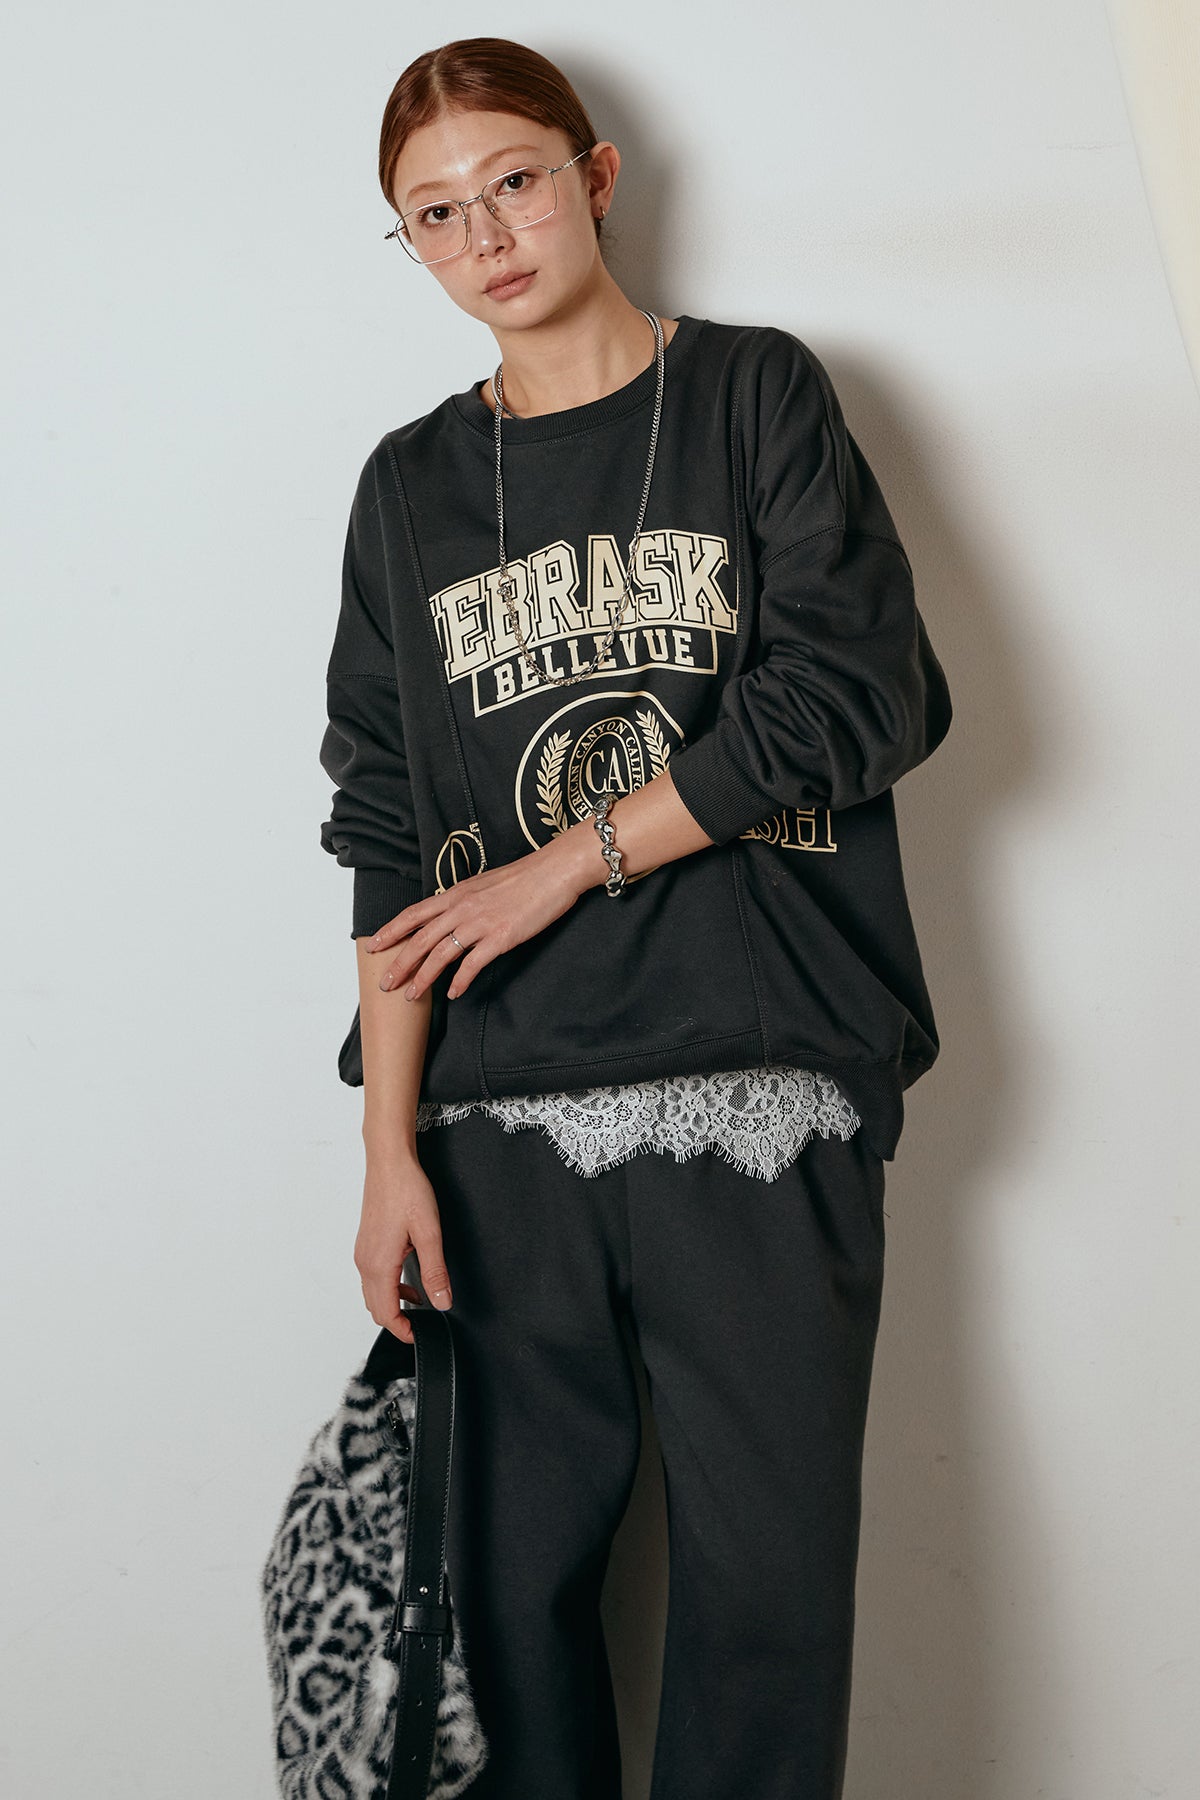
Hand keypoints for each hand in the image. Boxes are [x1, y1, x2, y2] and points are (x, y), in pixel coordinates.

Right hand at [355, 1155, 450, 1343]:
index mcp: (378, 1264)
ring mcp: (363, 1251)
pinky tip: (410, 1276)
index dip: (402, 1331)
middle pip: (375, 1307)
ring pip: (373, 1292)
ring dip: (393, 1302)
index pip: (385, 1313)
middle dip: (396, 1320)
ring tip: (421, 1299)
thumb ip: (435, 1271)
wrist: (389, 1162)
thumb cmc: (406, 1190)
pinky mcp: (366, 1242)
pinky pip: (373, 1276)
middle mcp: (365, 1261)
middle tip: (421, 1323)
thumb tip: (442, 1301)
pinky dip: (389, 1286)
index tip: (419, 1336)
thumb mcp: (429, 1233)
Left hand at [365, 827, 594, 1000]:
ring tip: (412, 995)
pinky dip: (460, 981)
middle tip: (384, 984)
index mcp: (456, 894)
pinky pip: (472, 964)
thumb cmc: (523, 878)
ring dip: (423, 978)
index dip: (391, 931)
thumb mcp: (484, 885)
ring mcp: (480, 923)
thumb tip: (451, 917)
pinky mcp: (500, 937)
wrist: (554, 871)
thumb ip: (464, 902)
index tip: (373, 945)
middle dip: (399, 963)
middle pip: (420, 939)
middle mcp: (462, 908)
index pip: (413, 914)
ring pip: (440, 954)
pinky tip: (454, 994)